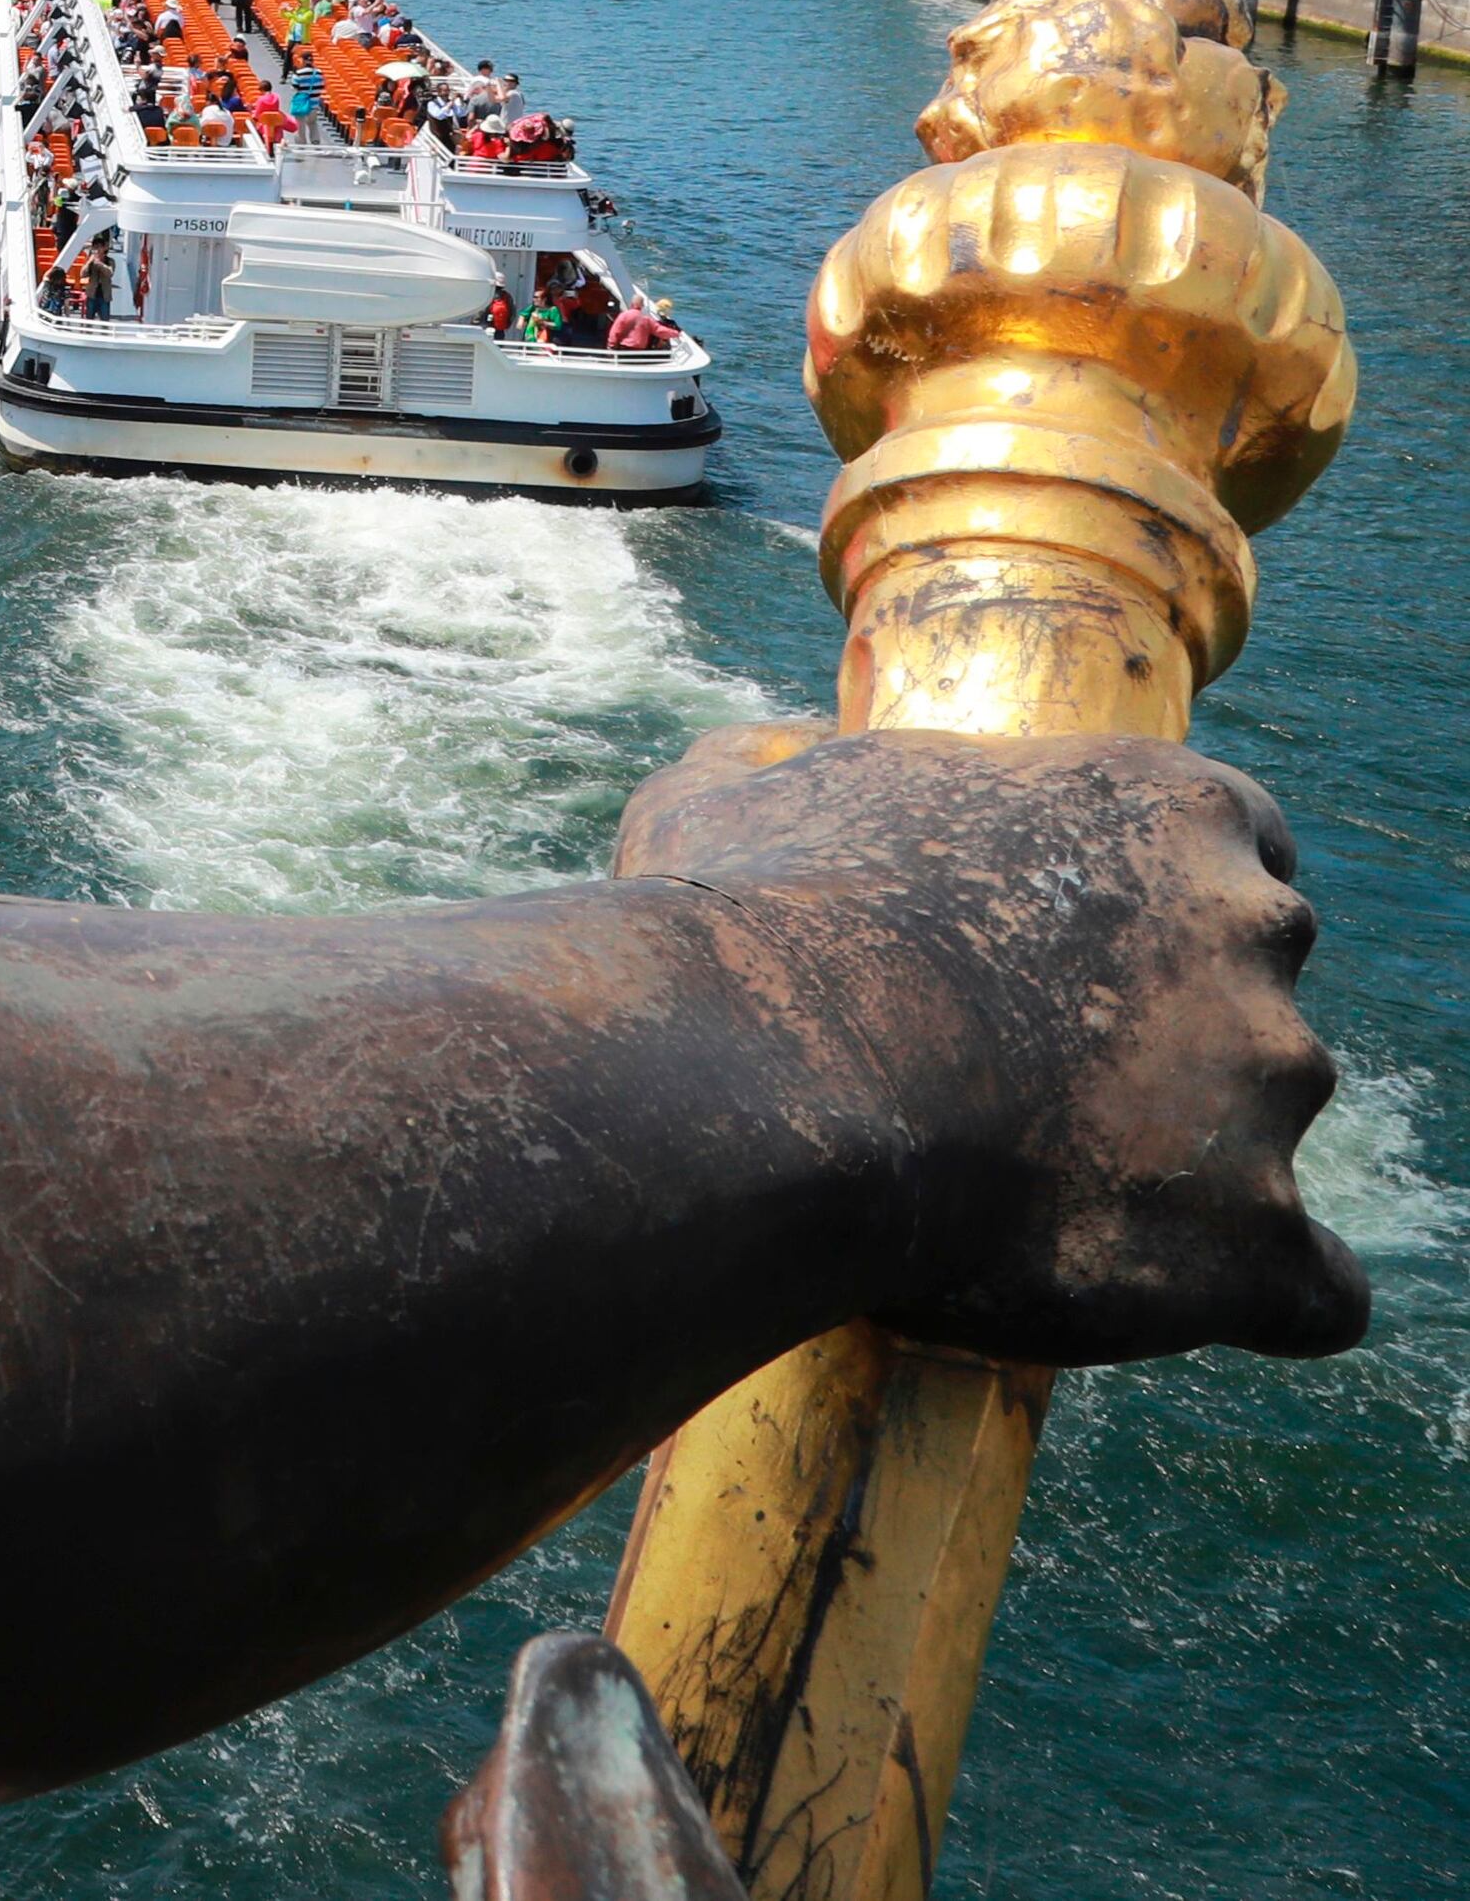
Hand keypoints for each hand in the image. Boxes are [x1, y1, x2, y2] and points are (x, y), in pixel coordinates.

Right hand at [619, 722, 1364, 1367]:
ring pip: (1265, 1137)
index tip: (1068, 962)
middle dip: (1167, 1037)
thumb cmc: (744, 927)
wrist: (753, 1080)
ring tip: (1023, 1197)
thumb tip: (778, 753)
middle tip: (1022, 1084)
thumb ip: (785, 761)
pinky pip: (1309, 1290)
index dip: (1151, 909)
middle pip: (1256, 989)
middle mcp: (1252, 927)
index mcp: (1162, 803)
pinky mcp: (1258, 1238)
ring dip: (1176, 1163)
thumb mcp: (736, 796)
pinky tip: (1138, 1286)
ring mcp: (1273, 1086)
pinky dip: (1241, 1292)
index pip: (1239, 844)